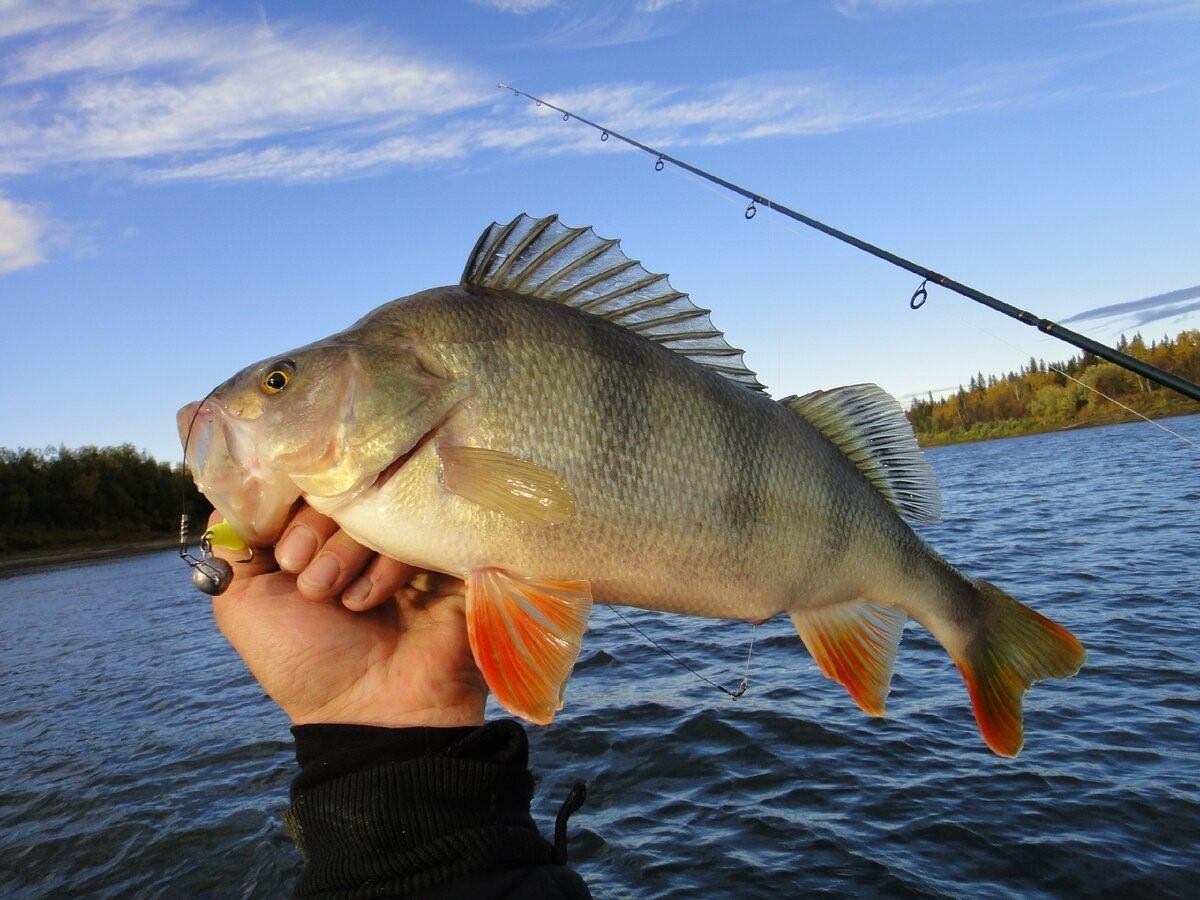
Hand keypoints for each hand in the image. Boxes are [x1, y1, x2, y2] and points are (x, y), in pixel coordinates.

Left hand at [207, 504, 486, 727]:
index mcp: (317, 536)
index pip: (304, 483)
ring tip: (341, 602)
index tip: (279, 551)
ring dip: (345, 556)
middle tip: (307, 579)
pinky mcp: (444, 552)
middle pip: (338, 489)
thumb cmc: (304, 663)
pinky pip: (414, 529)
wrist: (368, 713)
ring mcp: (404, 540)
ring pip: (374, 509)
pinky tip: (370, 604)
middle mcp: (360, 532)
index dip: (287, 505)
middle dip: (313, 532)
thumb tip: (238, 489)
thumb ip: (232, 543)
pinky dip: (384, 568)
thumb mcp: (243, 603)